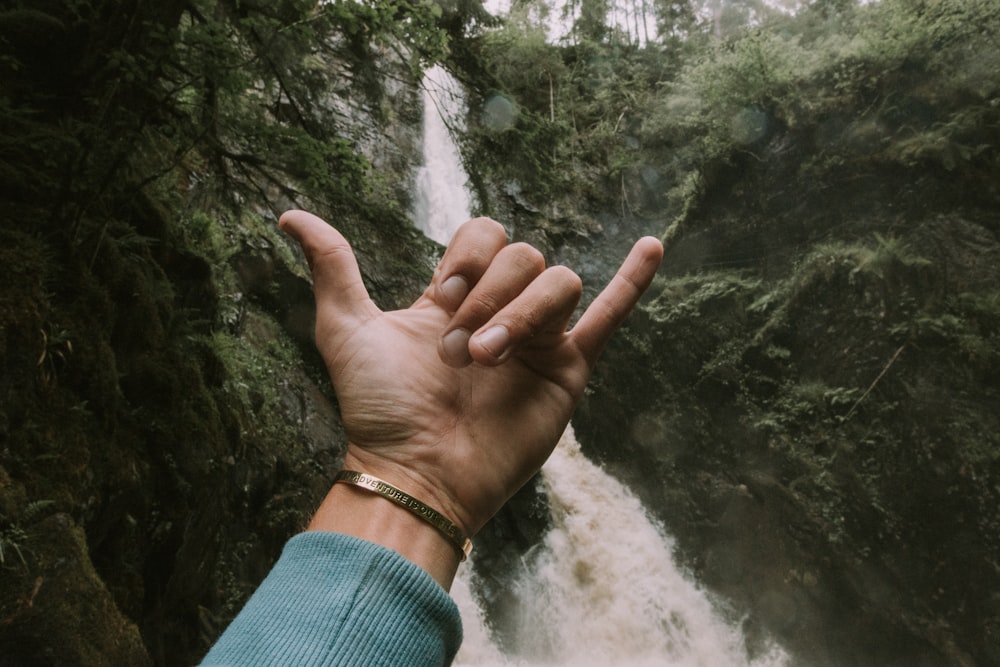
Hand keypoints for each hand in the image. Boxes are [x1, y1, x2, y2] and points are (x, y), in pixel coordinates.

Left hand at [280, 210, 661, 544]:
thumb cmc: (380, 408)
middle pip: (524, 256)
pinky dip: (632, 283)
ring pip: (557, 282)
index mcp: (458, 298)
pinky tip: (653, 246)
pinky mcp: (568, 371)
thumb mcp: (347, 329)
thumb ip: (332, 268)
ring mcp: (538, 340)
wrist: (417, 471)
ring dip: (522, 312)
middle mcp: (501, 311)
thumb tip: (289, 214)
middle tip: (457, 349)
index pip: (484, 236)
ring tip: (487, 359)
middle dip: (490, 294)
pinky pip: (609, 319)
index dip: (469, 253)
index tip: (442, 292)